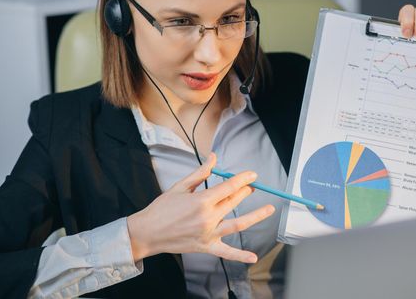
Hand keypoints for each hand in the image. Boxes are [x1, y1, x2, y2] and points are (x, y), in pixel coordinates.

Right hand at [127, 152, 274, 262]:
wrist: (147, 232)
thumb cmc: (161, 208)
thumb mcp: (180, 186)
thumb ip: (200, 172)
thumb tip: (214, 157)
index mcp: (202, 201)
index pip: (229, 187)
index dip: (243, 179)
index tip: (252, 175)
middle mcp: (208, 217)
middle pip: (233, 202)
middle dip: (244, 192)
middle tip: (250, 186)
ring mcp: (209, 234)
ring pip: (237, 224)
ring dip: (255, 216)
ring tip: (269, 209)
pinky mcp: (206, 247)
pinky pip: (226, 252)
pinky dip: (240, 256)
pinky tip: (253, 257)